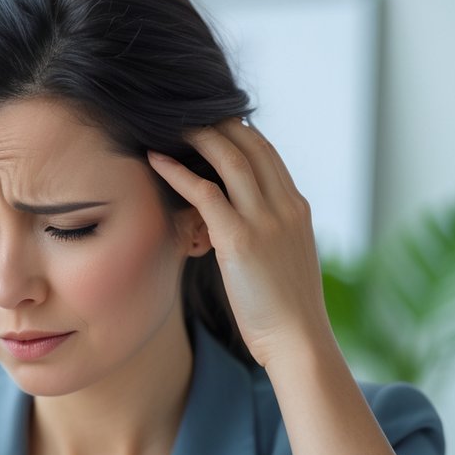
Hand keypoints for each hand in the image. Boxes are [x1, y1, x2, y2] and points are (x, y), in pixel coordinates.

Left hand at [148, 120, 335, 370]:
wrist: (298, 340)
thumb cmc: (285, 311)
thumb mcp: (283, 261)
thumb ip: (267, 234)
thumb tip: (238, 225)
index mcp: (297, 209)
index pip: (268, 154)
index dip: (240, 132)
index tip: (213, 122)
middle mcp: (285, 207)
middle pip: (251, 146)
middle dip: (218, 124)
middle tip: (186, 113)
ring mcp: (265, 221)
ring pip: (230, 160)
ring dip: (198, 137)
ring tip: (170, 125)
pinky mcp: (240, 240)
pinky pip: (205, 193)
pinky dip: (179, 172)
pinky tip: (156, 160)